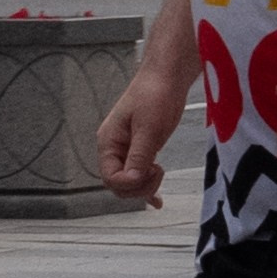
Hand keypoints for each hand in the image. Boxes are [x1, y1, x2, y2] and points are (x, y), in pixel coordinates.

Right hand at [99, 65, 189, 207]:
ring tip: (160, 171)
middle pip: (118, 184)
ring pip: (129, 183)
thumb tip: (131, 181)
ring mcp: (127, 149)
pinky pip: (139, 175)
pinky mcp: (141, 149)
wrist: (168, 76)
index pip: (110, 178)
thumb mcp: (148, 128)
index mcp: (108, 141)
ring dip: (145, 186)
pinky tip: (156, 201)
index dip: (130, 182)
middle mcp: (114, 148)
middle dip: (138, 186)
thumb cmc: (155, 94)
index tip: (151, 171)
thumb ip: (138, 156)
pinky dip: (147, 188)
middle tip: (158, 171)